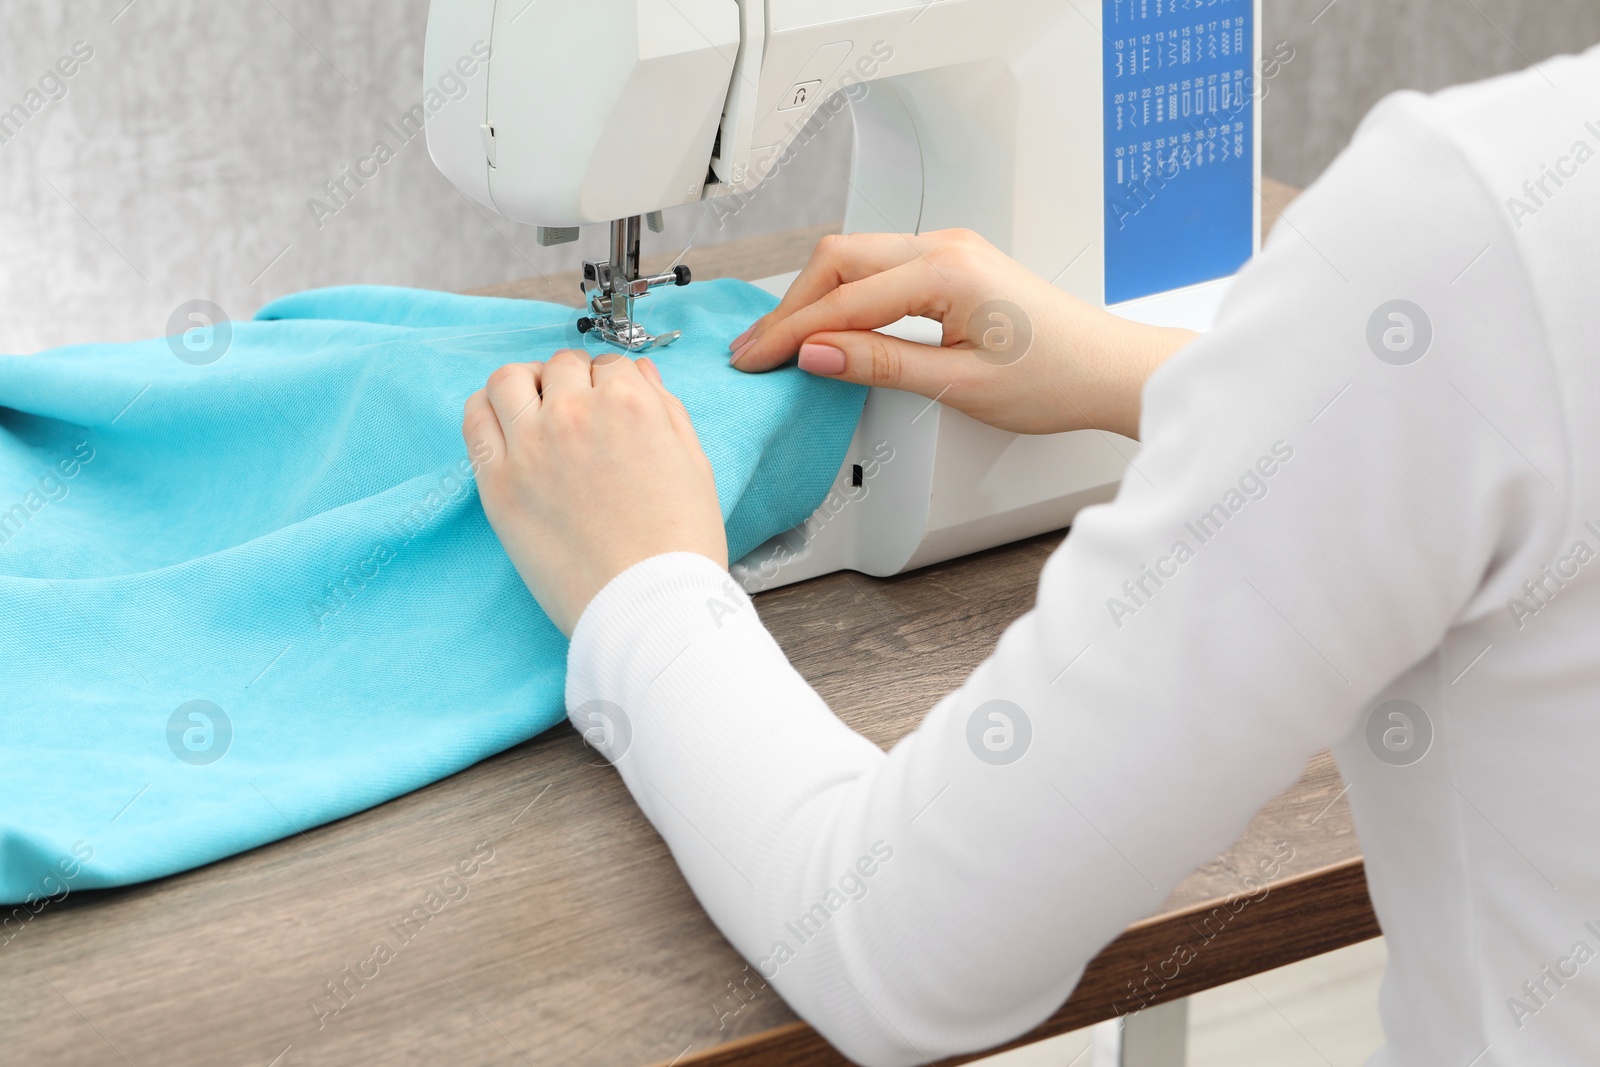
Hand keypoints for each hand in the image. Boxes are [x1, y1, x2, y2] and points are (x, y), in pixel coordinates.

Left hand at [462, 350, 727, 636]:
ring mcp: (530, 445)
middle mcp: (575, 413)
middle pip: (560, 367)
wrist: (646, 605)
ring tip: (535, 413)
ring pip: (509, 378)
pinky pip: (475, 419)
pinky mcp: (497, 481)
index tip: (608, 408)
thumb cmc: (679, 544)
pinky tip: (504, 428)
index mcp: (630, 404)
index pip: (610, 366)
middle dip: (572, 384)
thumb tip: (640, 374)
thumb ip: (667, 409)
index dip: (611, 386)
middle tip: (576, 416)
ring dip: (525, 385)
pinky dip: (486, 411)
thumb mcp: (694, 464)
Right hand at [727, 229, 1194, 439]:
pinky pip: (882, 267)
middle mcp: (945, 246)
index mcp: (946, 270)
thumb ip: (879, 363)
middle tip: (757, 350)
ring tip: (783, 340)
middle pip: (839, 260)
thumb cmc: (1057, 377)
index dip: (790, 332)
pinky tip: (829, 325)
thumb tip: (815, 355)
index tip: (756, 359)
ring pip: (857, 258)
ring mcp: (951, 250)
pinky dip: (846, 294)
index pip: (843, 299)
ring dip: (816, 297)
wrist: (1110, 370)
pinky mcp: (955, 264)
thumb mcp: (958, 384)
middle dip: (792, 305)